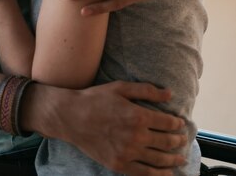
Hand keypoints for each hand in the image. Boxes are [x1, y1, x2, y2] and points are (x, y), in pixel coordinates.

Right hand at [23, 80, 186, 175]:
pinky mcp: (119, 165)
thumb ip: (146, 90)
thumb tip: (169, 94)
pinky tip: (167, 174)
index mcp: (138, 116)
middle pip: (166, 142)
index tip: (180, 124)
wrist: (71, 117)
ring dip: (173, 160)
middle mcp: (136, 136)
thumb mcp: (120, 87)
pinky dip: (159, 175)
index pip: (167, 123)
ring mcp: (128, 153)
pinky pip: (145, 174)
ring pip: (159, 160)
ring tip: (180, 158)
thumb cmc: (96, 99)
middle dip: (178, 141)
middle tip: (183, 140)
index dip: (177, 124)